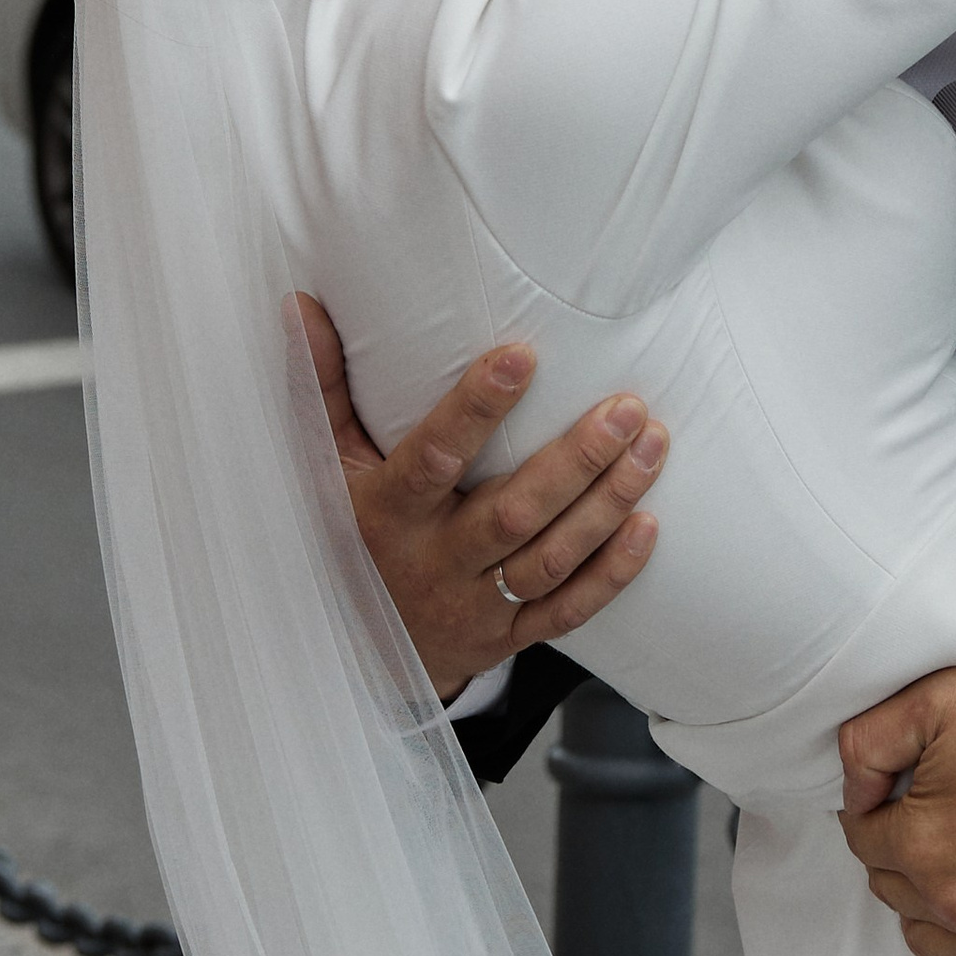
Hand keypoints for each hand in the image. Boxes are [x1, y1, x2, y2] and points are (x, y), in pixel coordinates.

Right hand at [290, 293, 665, 703]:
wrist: (350, 650)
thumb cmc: (347, 531)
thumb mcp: (326, 464)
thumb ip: (322, 386)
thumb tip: (303, 304)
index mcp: (388, 512)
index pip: (434, 457)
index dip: (476, 409)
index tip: (522, 355)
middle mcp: (434, 561)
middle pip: (513, 512)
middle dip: (576, 460)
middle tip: (627, 406)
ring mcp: (474, 605)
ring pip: (550, 559)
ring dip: (607, 504)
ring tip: (653, 444)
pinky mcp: (507, 636)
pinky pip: (566, 610)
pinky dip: (610, 573)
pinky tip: (649, 525)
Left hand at [838, 656, 955, 955]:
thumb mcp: (941, 697)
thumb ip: (870, 743)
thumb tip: (850, 793)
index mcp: (921, 840)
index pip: (861, 839)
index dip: (873, 807)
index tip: (895, 790)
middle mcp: (954, 900)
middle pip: (890, 889)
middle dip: (898, 853)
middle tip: (929, 816)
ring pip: (925, 942)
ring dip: (923, 907)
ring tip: (948, 868)